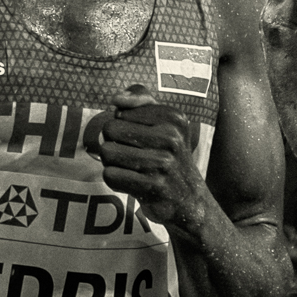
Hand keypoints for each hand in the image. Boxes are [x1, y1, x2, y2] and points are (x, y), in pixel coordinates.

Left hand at [99, 85, 208, 239]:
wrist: (188, 197)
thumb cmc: (169, 155)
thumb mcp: (165, 122)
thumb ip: (141, 100)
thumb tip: (117, 98)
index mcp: (173, 117)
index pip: (120, 112)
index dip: (123, 125)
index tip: (141, 137)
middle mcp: (171, 137)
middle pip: (110, 130)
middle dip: (114, 143)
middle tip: (133, 154)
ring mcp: (162, 163)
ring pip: (107, 152)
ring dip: (112, 162)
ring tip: (132, 167)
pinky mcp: (152, 186)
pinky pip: (111, 175)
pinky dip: (116, 179)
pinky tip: (132, 182)